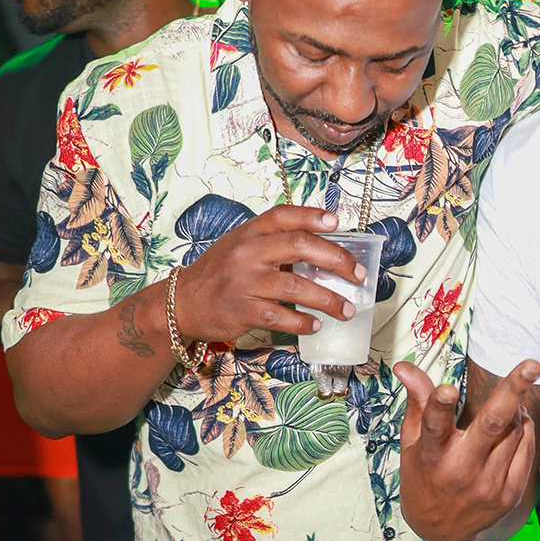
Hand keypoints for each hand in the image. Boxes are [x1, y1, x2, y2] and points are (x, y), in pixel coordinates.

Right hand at [170, 206, 366, 345]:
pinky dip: (303, 322)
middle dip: (336, 260)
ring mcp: (245, 282)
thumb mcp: (241, 246)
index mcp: (250, 232)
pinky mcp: (242, 310)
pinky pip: (280, 316)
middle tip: (357, 275)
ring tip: (346, 309)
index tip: (337, 223)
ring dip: (328, 299)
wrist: (182, 302)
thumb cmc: (219, 273)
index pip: (284, 215)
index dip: (312, 216)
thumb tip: (322, 249)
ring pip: (296, 286)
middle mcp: (248, 252)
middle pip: (299, 246)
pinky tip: (316, 325)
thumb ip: (274, 243)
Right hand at [394, 357, 539, 540]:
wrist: (440, 530)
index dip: (440, 407)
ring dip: (516, 408)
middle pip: (492, 425)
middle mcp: (462, 471)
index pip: (435, 427)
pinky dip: (524, 429)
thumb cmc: (423, 477)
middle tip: (532, 365)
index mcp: (432, 456)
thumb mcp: (413, 442)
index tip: (449, 390)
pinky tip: (516, 422)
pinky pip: (525, 450)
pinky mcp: (509, 494)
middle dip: (513, 391)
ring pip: (513, 433)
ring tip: (510, 400)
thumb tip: (404, 366)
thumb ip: (417, 402)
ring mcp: (489, 485)